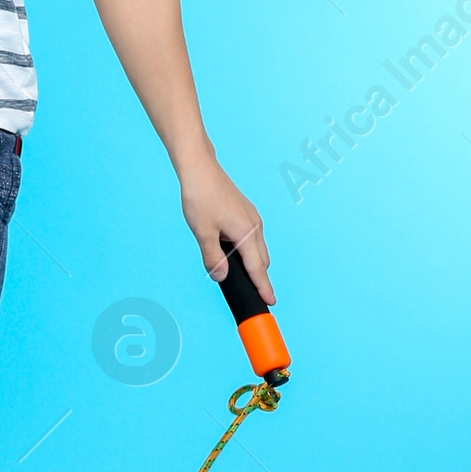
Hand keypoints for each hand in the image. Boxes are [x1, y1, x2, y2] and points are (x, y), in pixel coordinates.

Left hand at [178, 159, 273, 302]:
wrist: (201, 169)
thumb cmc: (200, 197)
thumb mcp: (202, 232)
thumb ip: (212, 258)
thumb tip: (220, 277)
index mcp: (246, 233)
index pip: (257, 268)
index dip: (263, 287)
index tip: (270, 302)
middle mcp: (254, 226)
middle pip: (261, 260)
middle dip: (258, 277)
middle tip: (253, 294)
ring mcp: (252, 218)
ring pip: (257, 248)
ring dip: (252, 263)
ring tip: (241, 276)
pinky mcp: (246, 212)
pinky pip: (252, 237)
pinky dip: (248, 249)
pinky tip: (233, 252)